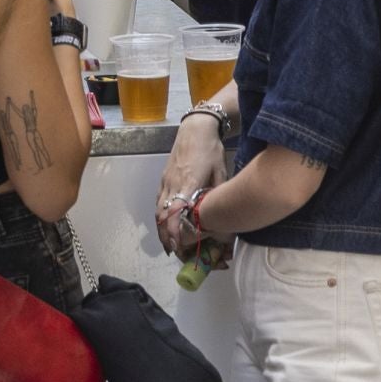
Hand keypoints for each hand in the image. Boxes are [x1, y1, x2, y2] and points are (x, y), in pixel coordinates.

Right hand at [155, 119, 228, 254]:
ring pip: (158, 209)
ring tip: (170, 244)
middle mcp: (172, 183)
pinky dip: (161, 216)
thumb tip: (220, 215)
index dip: (174, 230)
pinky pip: (159, 201)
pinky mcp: (164, 178)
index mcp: (188, 183)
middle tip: (175, 252)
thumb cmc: (210, 150)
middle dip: (166, 236)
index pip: (176, 211)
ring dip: (162, 228)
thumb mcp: (221, 172)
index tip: (177, 246)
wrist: (195, 129)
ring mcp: (166, 180)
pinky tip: (166, 224)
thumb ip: (217, 194)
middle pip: (163, 215)